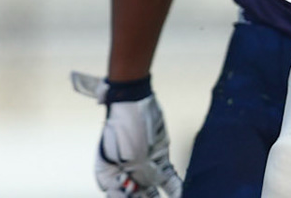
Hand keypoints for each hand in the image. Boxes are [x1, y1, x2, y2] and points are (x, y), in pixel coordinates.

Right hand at [73, 73, 182, 197]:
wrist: (134, 102)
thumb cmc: (123, 126)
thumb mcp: (126, 155)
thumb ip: (139, 176)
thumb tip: (146, 186)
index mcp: (108, 177)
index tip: (133, 195)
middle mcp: (126, 176)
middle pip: (136, 197)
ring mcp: (144, 169)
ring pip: (153, 193)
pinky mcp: (160, 160)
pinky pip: (168, 180)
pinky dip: (176, 189)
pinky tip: (182, 193)